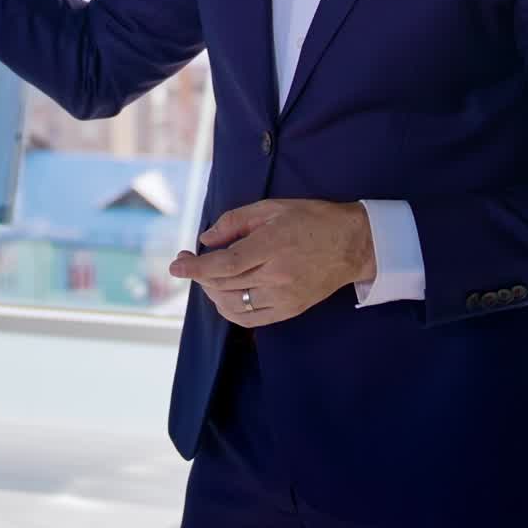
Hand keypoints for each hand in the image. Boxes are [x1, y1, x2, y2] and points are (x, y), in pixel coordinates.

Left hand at [168, 199, 375, 327]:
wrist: (352, 244)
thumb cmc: (311, 219)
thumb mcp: (272, 208)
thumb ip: (235, 222)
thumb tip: (206, 239)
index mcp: (271, 246)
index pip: (224, 264)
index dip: (196, 268)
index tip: (176, 265)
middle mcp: (276, 276)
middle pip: (224, 285)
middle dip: (199, 276)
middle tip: (189, 261)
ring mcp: (284, 298)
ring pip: (233, 305)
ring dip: (212, 292)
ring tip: (207, 276)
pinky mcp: (290, 310)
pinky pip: (250, 319)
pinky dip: (230, 310)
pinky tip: (223, 295)